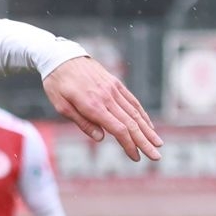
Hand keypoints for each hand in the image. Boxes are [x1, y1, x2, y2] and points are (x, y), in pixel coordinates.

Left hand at [43, 56, 161, 161]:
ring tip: (158, 143)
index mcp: (93, 106)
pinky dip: (142, 114)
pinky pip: (132, 101)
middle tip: (157, 156)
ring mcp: (114, 89)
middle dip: (145, 142)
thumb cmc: (57, 84)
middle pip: (131, 123)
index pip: (118, 129)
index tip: (136, 158)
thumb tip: (101, 138)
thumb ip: (82, 122)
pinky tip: (148, 125)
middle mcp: (108, 97)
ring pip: (135, 112)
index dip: (129, 145)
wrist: (62, 57)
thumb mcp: (61, 106)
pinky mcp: (116, 84)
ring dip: (148, 130)